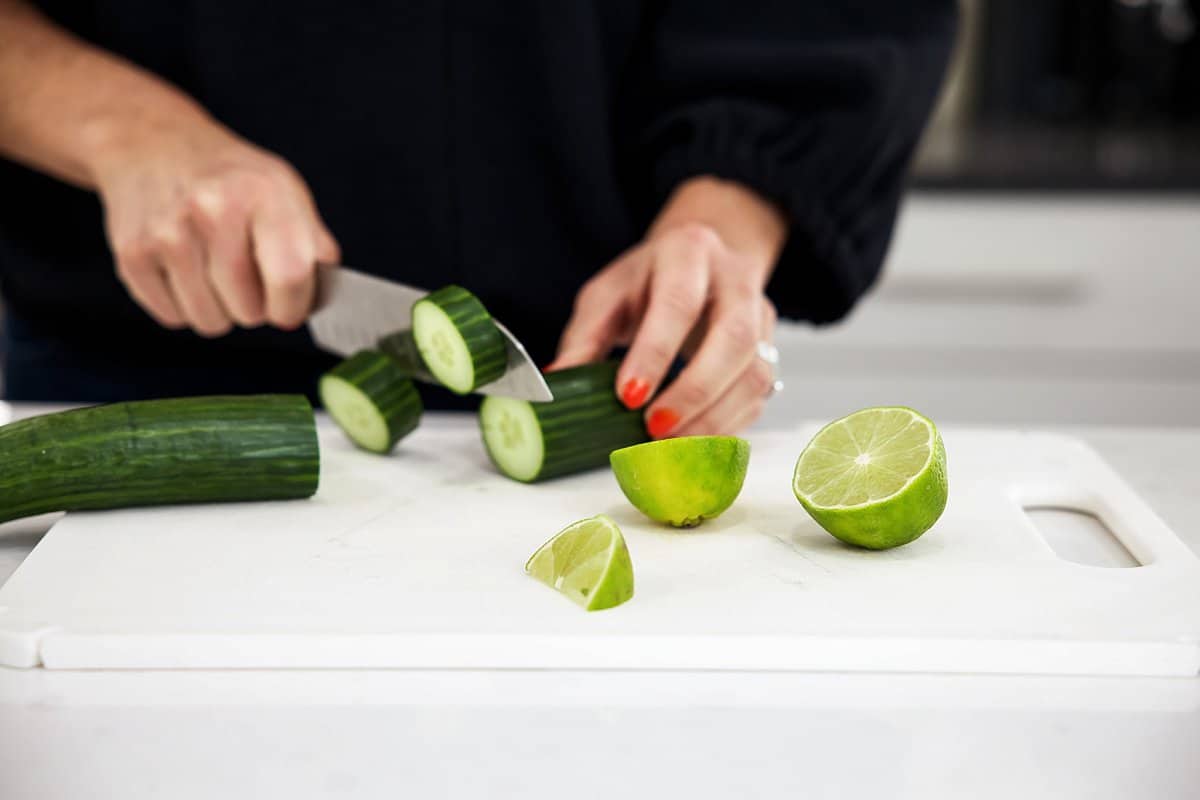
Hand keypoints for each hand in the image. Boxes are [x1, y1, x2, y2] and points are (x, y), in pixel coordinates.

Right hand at [92, 109, 338, 335]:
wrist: (151, 143)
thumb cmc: (228, 175)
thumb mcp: (285, 190)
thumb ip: (314, 242)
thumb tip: (327, 292)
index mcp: (262, 194)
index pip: (290, 277)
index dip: (294, 306)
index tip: (289, 306)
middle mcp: (212, 210)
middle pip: (248, 311)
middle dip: (255, 307)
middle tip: (247, 277)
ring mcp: (167, 233)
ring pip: (209, 322)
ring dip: (219, 310)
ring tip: (215, 272)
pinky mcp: (133, 255)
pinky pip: (173, 318)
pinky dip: (184, 306)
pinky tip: (185, 270)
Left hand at [550, 178, 786, 437]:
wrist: (702, 263)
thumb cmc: (648, 283)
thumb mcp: (607, 295)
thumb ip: (585, 339)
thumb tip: (558, 384)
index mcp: (688, 252)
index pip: (679, 302)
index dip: (656, 353)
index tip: (628, 397)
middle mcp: (735, 280)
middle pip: (733, 339)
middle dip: (694, 392)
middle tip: (655, 429)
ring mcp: (762, 317)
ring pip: (755, 372)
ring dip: (714, 418)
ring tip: (670, 446)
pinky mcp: (771, 352)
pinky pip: (759, 396)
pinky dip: (727, 426)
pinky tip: (694, 444)